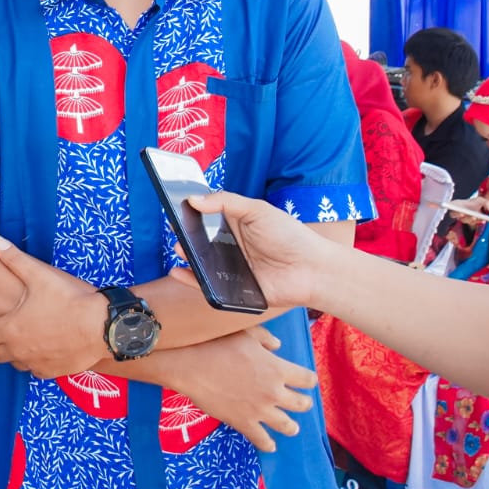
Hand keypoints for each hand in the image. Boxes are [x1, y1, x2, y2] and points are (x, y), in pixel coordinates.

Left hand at [0, 237, 106, 378]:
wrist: (101, 327)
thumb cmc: (69, 300)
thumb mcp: (39, 275)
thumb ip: (14, 259)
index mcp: (9, 328)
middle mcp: (18, 350)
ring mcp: (35, 363)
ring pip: (13, 363)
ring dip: (12, 352)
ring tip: (19, 338)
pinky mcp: (52, 371)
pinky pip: (34, 371)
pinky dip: (33, 362)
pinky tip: (39, 350)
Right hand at [159, 327, 317, 452]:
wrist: (190, 365)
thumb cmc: (217, 344)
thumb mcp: (245, 333)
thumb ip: (266, 339)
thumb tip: (278, 346)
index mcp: (277, 368)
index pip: (307, 379)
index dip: (308, 379)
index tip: (306, 380)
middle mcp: (274, 392)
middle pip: (302, 404)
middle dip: (304, 402)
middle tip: (301, 402)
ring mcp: (260, 410)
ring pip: (288, 426)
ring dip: (292, 426)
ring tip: (292, 427)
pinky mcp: (244, 423)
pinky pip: (262, 440)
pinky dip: (268, 444)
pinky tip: (270, 445)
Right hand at [184, 192, 342, 310]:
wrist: (313, 269)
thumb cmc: (289, 235)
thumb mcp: (256, 209)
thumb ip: (224, 201)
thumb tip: (193, 199)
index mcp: (234, 225)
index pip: (206, 218)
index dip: (191, 215)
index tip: (175, 208)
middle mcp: (229, 247)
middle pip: (200, 241)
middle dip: (186, 237)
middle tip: (177, 231)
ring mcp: (230, 269)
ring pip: (201, 263)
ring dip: (187, 257)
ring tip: (180, 249)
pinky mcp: (232, 289)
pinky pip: (207, 286)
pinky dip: (191, 280)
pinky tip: (179, 272)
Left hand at [451, 194, 488, 218]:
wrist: (460, 201)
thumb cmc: (472, 202)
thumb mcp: (482, 201)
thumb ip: (488, 204)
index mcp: (477, 218)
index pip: (480, 221)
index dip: (481, 221)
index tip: (484, 220)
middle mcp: (469, 220)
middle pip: (471, 221)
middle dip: (473, 220)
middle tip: (475, 217)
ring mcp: (461, 218)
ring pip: (464, 220)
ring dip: (465, 217)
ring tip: (465, 214)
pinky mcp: (454, 214)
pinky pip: (454, 216)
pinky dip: (457, 214)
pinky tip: (460, 213)